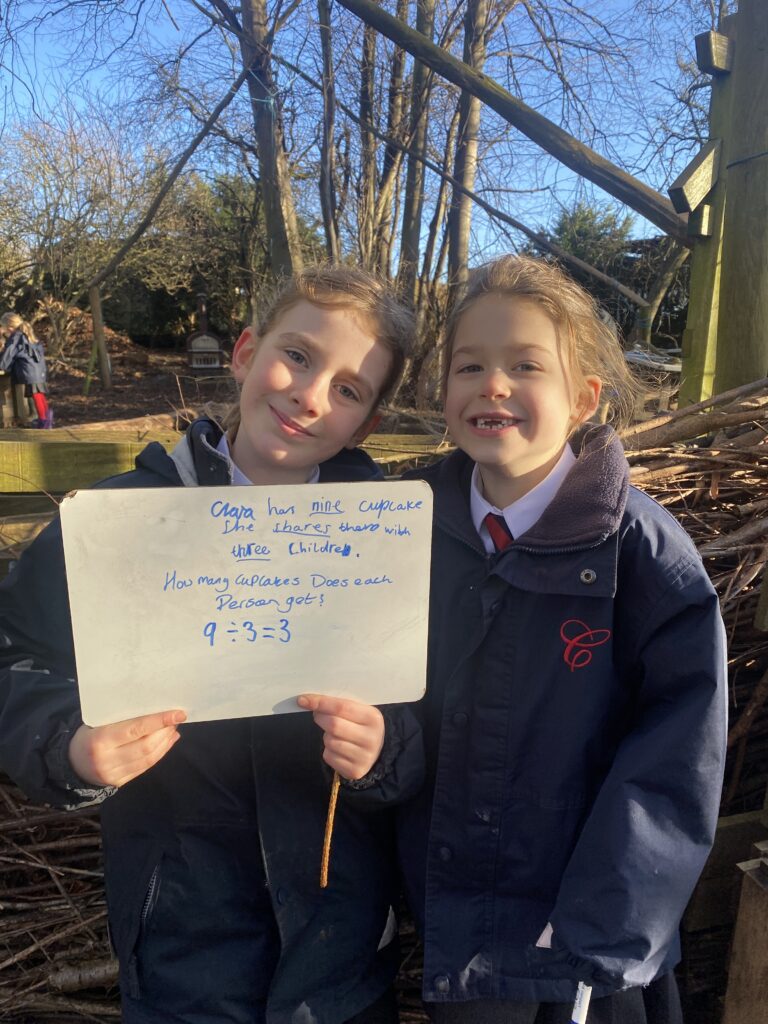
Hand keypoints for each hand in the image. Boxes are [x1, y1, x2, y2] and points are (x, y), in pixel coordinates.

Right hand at [68, 709, 186, 787]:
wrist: (72, 762)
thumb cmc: (89, 733)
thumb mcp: (99, 722)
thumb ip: (123, 718)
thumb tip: (156, 710)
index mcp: (100, 739)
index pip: (136, 729)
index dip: (160, 721)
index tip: (178, 713)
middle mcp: (107, 760)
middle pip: (146, 746)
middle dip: (165, 731)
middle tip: (176, 719)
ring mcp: (113, 774)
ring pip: (148, 759)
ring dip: (165, 742)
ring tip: (173, 729)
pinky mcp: (119, 782)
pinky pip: (145, 767)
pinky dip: (160, 754)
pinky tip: (167, 742)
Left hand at [298, 695, 384, 780]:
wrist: (376, 752)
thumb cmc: (360, 726)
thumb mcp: (358, 711)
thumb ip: (339, 705)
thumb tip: (308, 700)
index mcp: (373, 718)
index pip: (341, 707)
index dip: (320, 702)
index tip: (303, 700)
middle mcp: (371, 738)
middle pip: (334, 724)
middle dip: (320, 718)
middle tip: (317, 714)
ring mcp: (364, 757)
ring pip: (330, 741)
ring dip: (326, 736)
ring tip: (335, 734)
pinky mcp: (354, 771)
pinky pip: (329, 756)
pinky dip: (328, 750)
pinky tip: (338, 748)